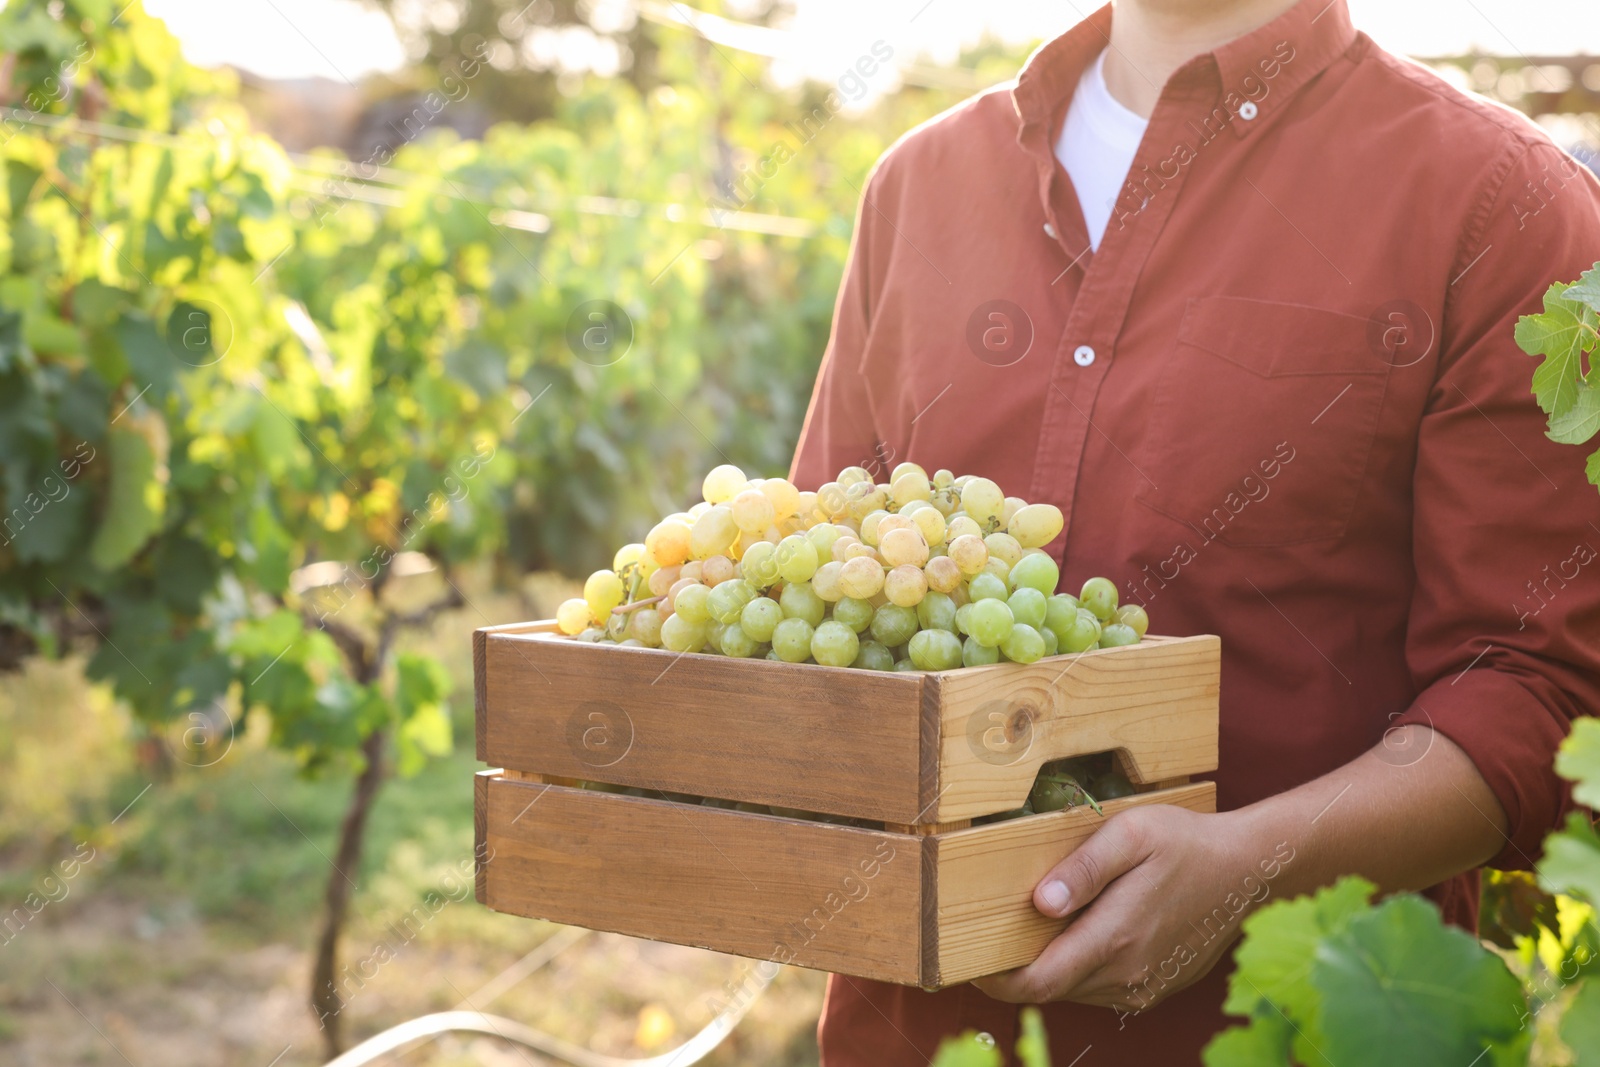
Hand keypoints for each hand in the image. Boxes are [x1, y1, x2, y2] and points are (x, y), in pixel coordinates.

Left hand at [971, 803, 1291, 1013]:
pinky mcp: (1152, 987)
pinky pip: (1098, 986)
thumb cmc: (1185, 843)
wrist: (1247, 871)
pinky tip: (1081, 927)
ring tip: (1037, 920)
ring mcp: (1142, 986)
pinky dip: (1078, 965)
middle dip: (1014, 966)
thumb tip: (1038, 903)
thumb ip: (1082, 869)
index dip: (994, 978)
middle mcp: (1126, 974)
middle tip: (990, 930)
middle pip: (1049, 987)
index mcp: (1114, 938)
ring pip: (1072, 989)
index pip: (1036, 982)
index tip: (965, 956)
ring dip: (1048, 964)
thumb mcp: (1130, 835)